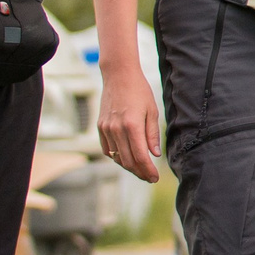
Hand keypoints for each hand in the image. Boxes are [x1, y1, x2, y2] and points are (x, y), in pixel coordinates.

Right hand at [97, 62, 161, 183]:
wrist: (119, 76)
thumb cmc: (139, 91)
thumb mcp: (152, 111)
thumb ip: (152, 134)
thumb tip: (154, 155)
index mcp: (132, 126)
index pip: (140, 157)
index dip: (148, 171)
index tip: (154, 178)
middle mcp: (117, 129)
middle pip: (127, 161)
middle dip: (139, 172)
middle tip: (149, 177)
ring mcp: (106, 128)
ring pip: (116, 157)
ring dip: (128, 166)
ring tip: (140, 169)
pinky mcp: (100, 127)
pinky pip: (107, 149)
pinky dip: (116, 156)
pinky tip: (126, 158)